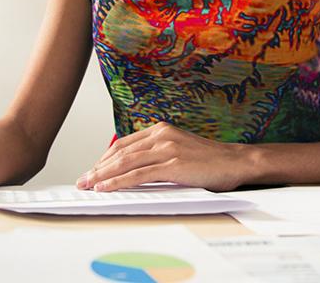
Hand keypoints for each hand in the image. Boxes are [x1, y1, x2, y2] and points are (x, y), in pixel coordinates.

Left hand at [77, 122, 252, 192]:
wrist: (236, 162)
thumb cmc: (210, 161)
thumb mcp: (179, 151)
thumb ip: (158, 156)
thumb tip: (133, 171)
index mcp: (161, 130)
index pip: (124, 144)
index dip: (104, 159)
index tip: (92, 171)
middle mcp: (162, 136)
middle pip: (120, 152)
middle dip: (98, 168)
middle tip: (83, 180)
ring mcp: (167, 149)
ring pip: (125, 162)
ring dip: (103, 175)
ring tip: (88, 185)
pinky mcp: (173, 165)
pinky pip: (138, 174)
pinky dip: (118, 182)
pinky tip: (106, 188)